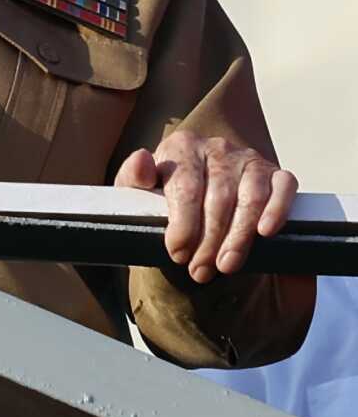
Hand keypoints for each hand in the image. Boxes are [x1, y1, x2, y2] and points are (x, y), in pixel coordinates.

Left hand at [115, 130, 295, 280]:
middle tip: (200, 270)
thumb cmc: (166, 194)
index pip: (186, 188)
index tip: (178, 254)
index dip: (184, 225)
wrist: (197, 195)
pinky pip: (283, 187)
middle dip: (210, 240)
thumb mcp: (140, 189)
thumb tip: (141, 160)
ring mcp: (250, 159)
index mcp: (182, 146)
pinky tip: (266, 233)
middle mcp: (218, 147)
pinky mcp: (276, 173)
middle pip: (218, 197)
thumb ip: (133, 177)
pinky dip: (278, 209)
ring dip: (239, 236)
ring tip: (226, 265)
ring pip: (250, 198)